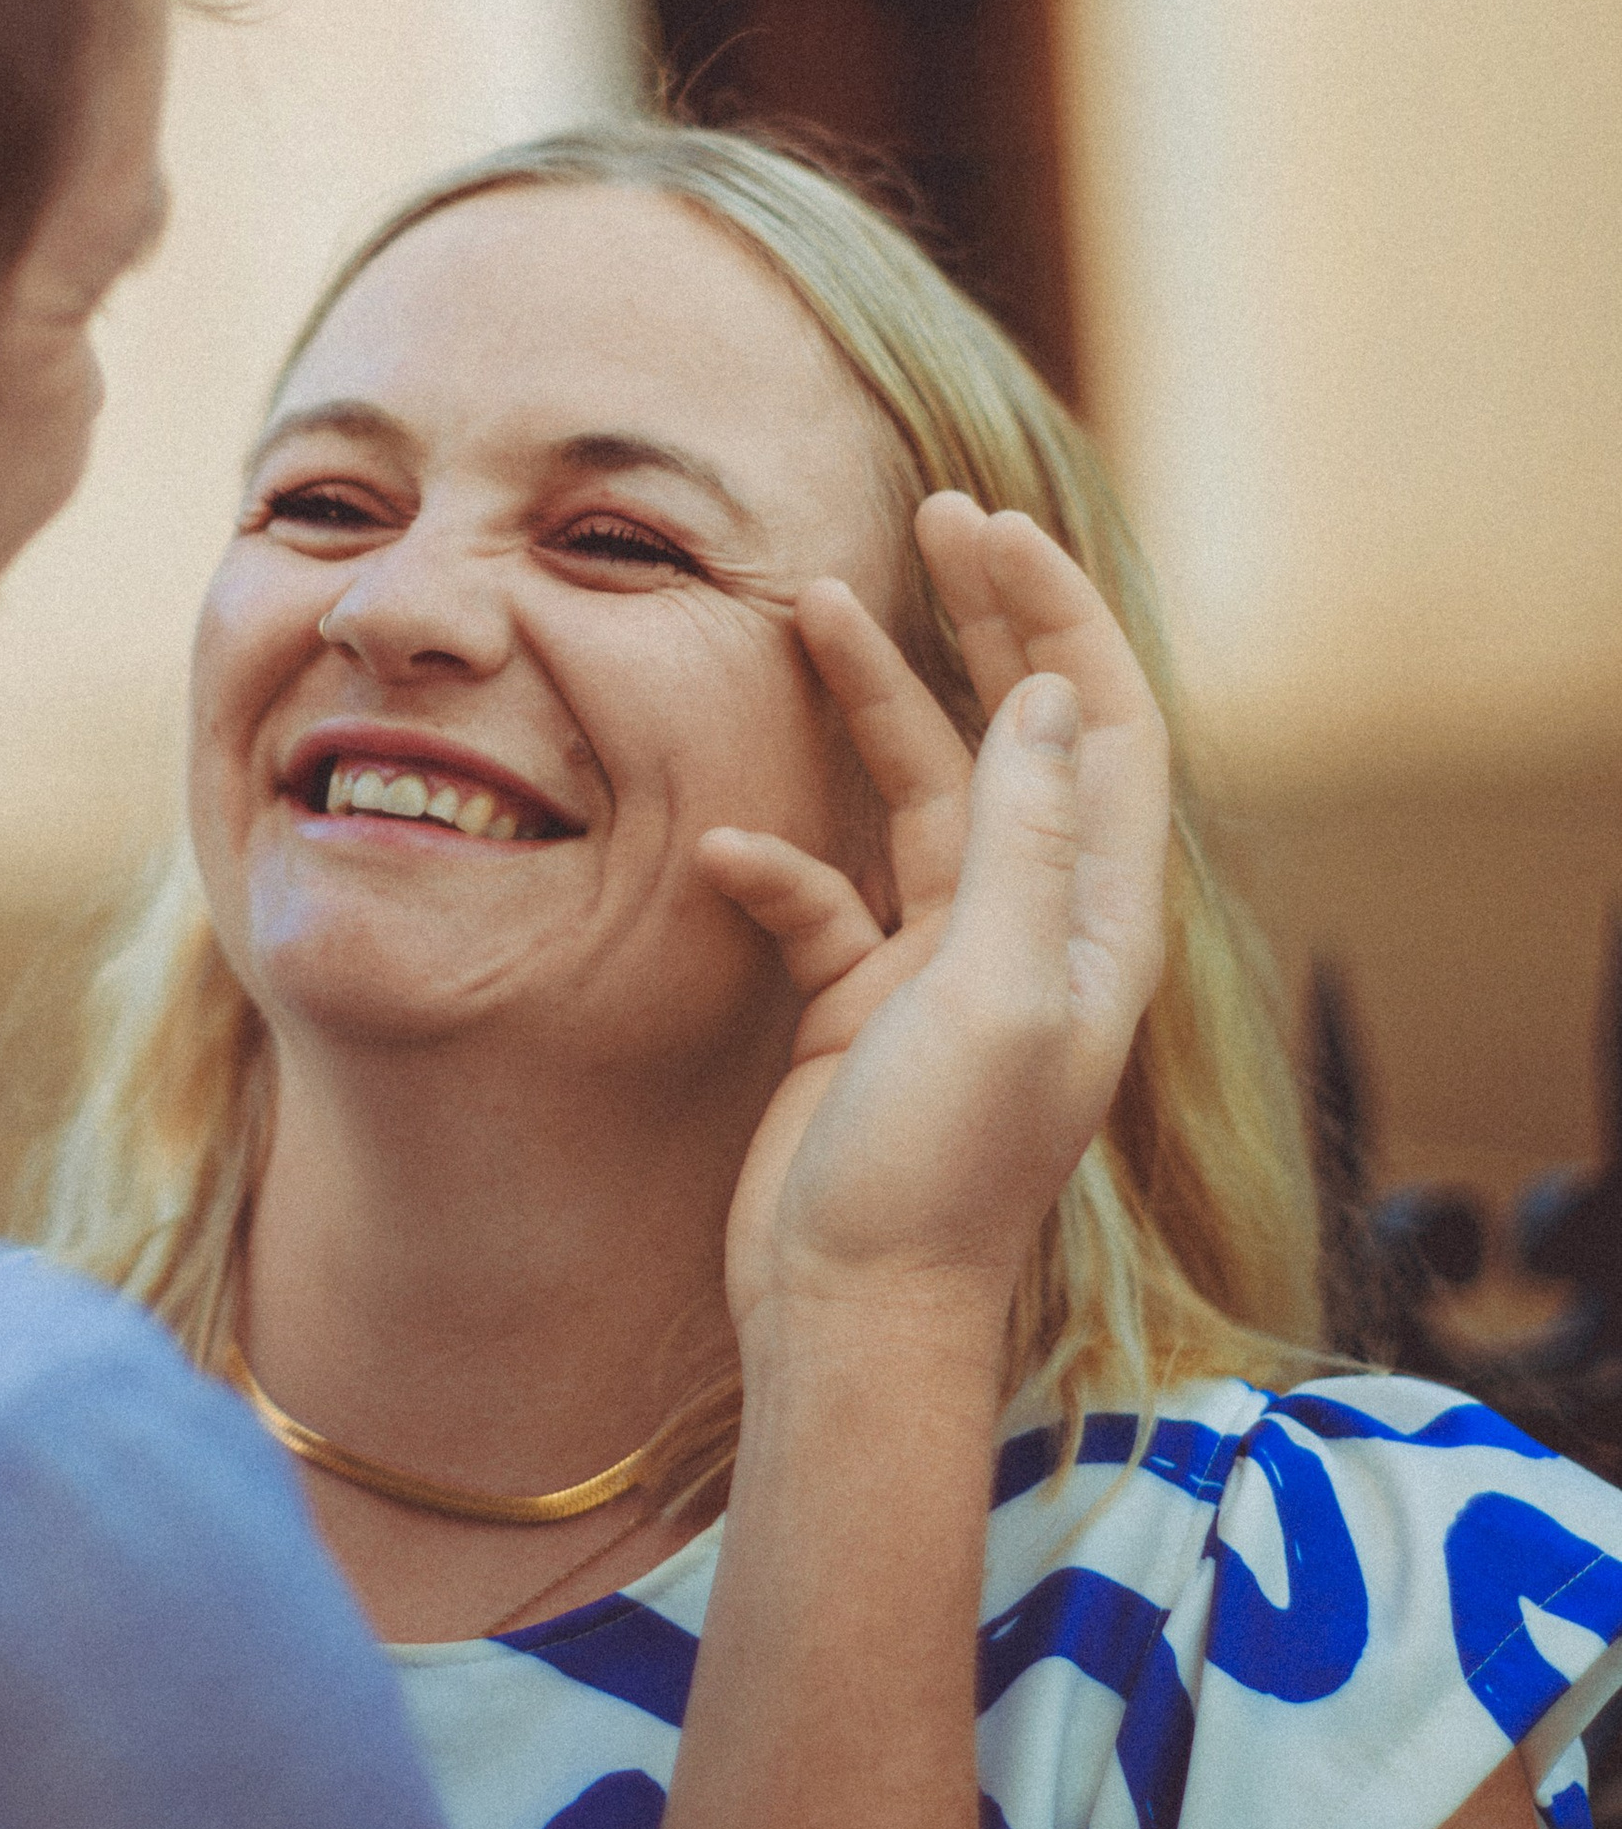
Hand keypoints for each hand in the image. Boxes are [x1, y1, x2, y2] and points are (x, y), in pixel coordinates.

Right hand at [701, 492, 1171, 1354]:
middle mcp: (1034, 925)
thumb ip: (1027, 844)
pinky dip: (775, 859)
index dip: (1059, 618)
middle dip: (982, 620)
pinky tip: (726, 854)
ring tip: (812, 600)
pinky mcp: (859, 998)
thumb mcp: (999, 996)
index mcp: (1098, 922)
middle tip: (933, 514)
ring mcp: (944, 960)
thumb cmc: (936, 1174)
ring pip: (915, 791)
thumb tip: (1047, 697)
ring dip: (871, 699)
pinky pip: (821, 893)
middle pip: (1020, 732)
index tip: (991, 527)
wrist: (848, 1314)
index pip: (1104, 727)